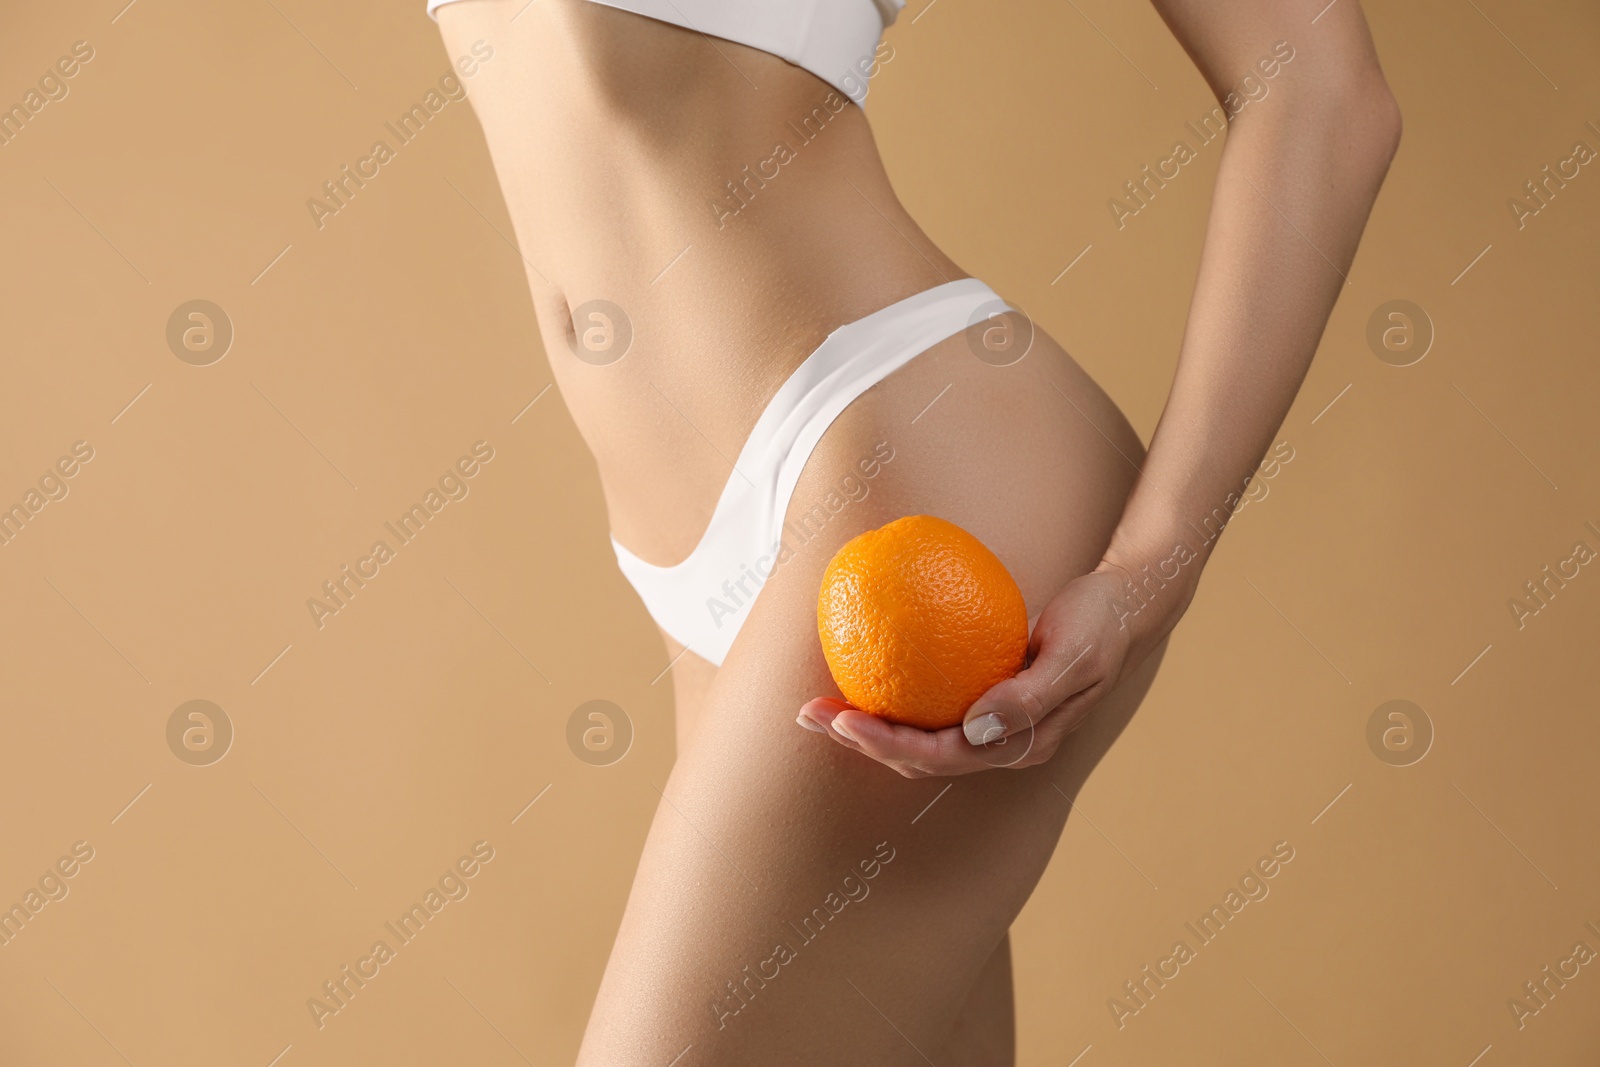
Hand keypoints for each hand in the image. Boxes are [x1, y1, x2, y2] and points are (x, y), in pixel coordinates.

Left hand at [795, 561, 1180, 776]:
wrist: (1126, 605)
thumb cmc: (1101, 625)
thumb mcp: (1074, 655)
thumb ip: (1030, 697)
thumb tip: (977, 729)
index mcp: (1022, 745)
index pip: (942, 756)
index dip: (888, 745)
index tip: (844, 719)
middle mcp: (1002, 744)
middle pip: (919, 758)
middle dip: (862, 742)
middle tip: (809, 714)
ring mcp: (992, 725)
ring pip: (918, 737)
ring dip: (868, 725)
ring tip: (819, 704)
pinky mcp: (983, 700)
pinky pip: (928, 707)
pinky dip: (892, 698)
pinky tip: (861, 669)